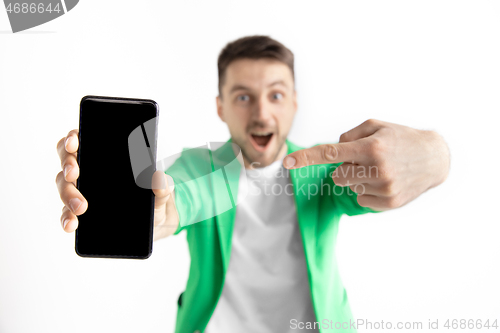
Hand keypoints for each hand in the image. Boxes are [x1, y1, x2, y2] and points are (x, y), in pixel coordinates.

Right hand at [55, 130, 178, 240]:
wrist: (153, 223)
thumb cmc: (153, 198)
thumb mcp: (161, 192)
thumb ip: (163, 185)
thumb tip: (159, 178)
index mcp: (105, 156)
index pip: (81, 139)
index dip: (73, 138)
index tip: (75, 143)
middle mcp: (89, 170)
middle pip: (68, 161)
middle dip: (68, 166)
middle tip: (75, 175)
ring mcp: (82, 190)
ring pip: (64, 186)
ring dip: (67, 195)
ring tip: (80, 208)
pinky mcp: (80, 211)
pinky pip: (67, 213)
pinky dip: (66, 218)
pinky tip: (71, 224)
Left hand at [283, 119, 449, 210]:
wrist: (434, 158)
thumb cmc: (400, 137)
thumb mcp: (376, 125)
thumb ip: (349, 135)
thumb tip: (332, 151)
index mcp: (371, 147)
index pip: (331, 153)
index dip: (306, 158)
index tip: (287, 163)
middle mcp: (377, 169)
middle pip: (337, 175)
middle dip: (344, 168)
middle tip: (364, 160)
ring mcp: (384, 189)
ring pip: (348, 187)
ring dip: (357, 179)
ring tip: (378, 169)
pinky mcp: (389, 203)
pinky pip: (360, 199)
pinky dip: (367, 190)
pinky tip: (384, 181)